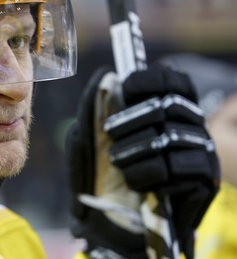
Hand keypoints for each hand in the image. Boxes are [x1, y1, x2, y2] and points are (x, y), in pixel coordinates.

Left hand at [66, 65, 219, 257]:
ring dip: (135, 150)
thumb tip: (106, 76)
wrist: (112, 219)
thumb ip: (95, 107)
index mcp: (167, 108)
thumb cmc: (101, 172)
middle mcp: (190, 125)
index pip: (173, 79)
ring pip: (171, 136)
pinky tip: (136, 182)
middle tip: (111, 133)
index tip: (126, 88)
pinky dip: (147, 173)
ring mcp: (201, 151)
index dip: (150, 79)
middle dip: (132, 118)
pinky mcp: (204, 179)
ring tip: (118, 162)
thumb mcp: (90, 137)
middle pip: (169, 104)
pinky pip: (177, 167)